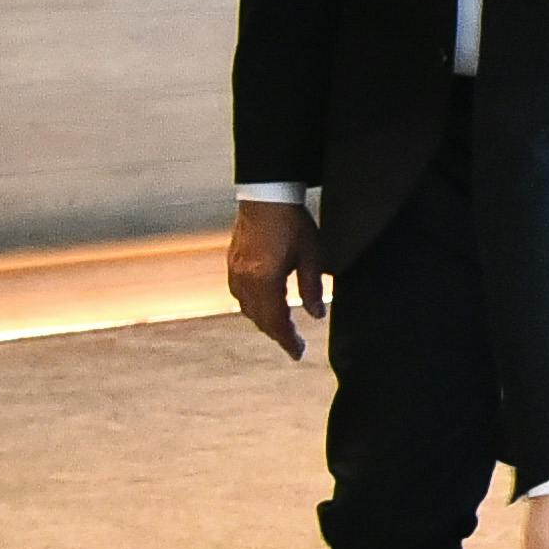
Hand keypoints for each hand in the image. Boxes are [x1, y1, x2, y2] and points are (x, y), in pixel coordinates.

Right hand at [224, 198, 330, 359]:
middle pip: (259, 317)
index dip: (287, 339)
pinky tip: (262, 305)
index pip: (275, 320)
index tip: (297, 353)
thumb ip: (312, 287)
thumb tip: (316, 315)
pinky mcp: (232, 262)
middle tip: (293, 344)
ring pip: (247, 307)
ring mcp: (235, 270)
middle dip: (276, 333)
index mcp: (264, 279)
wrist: (266, 194)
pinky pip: (239, 294)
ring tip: (280, 328)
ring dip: (263, 320)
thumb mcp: (312, 254)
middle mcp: (244, 279)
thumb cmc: (291, 222)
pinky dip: (252, 305)